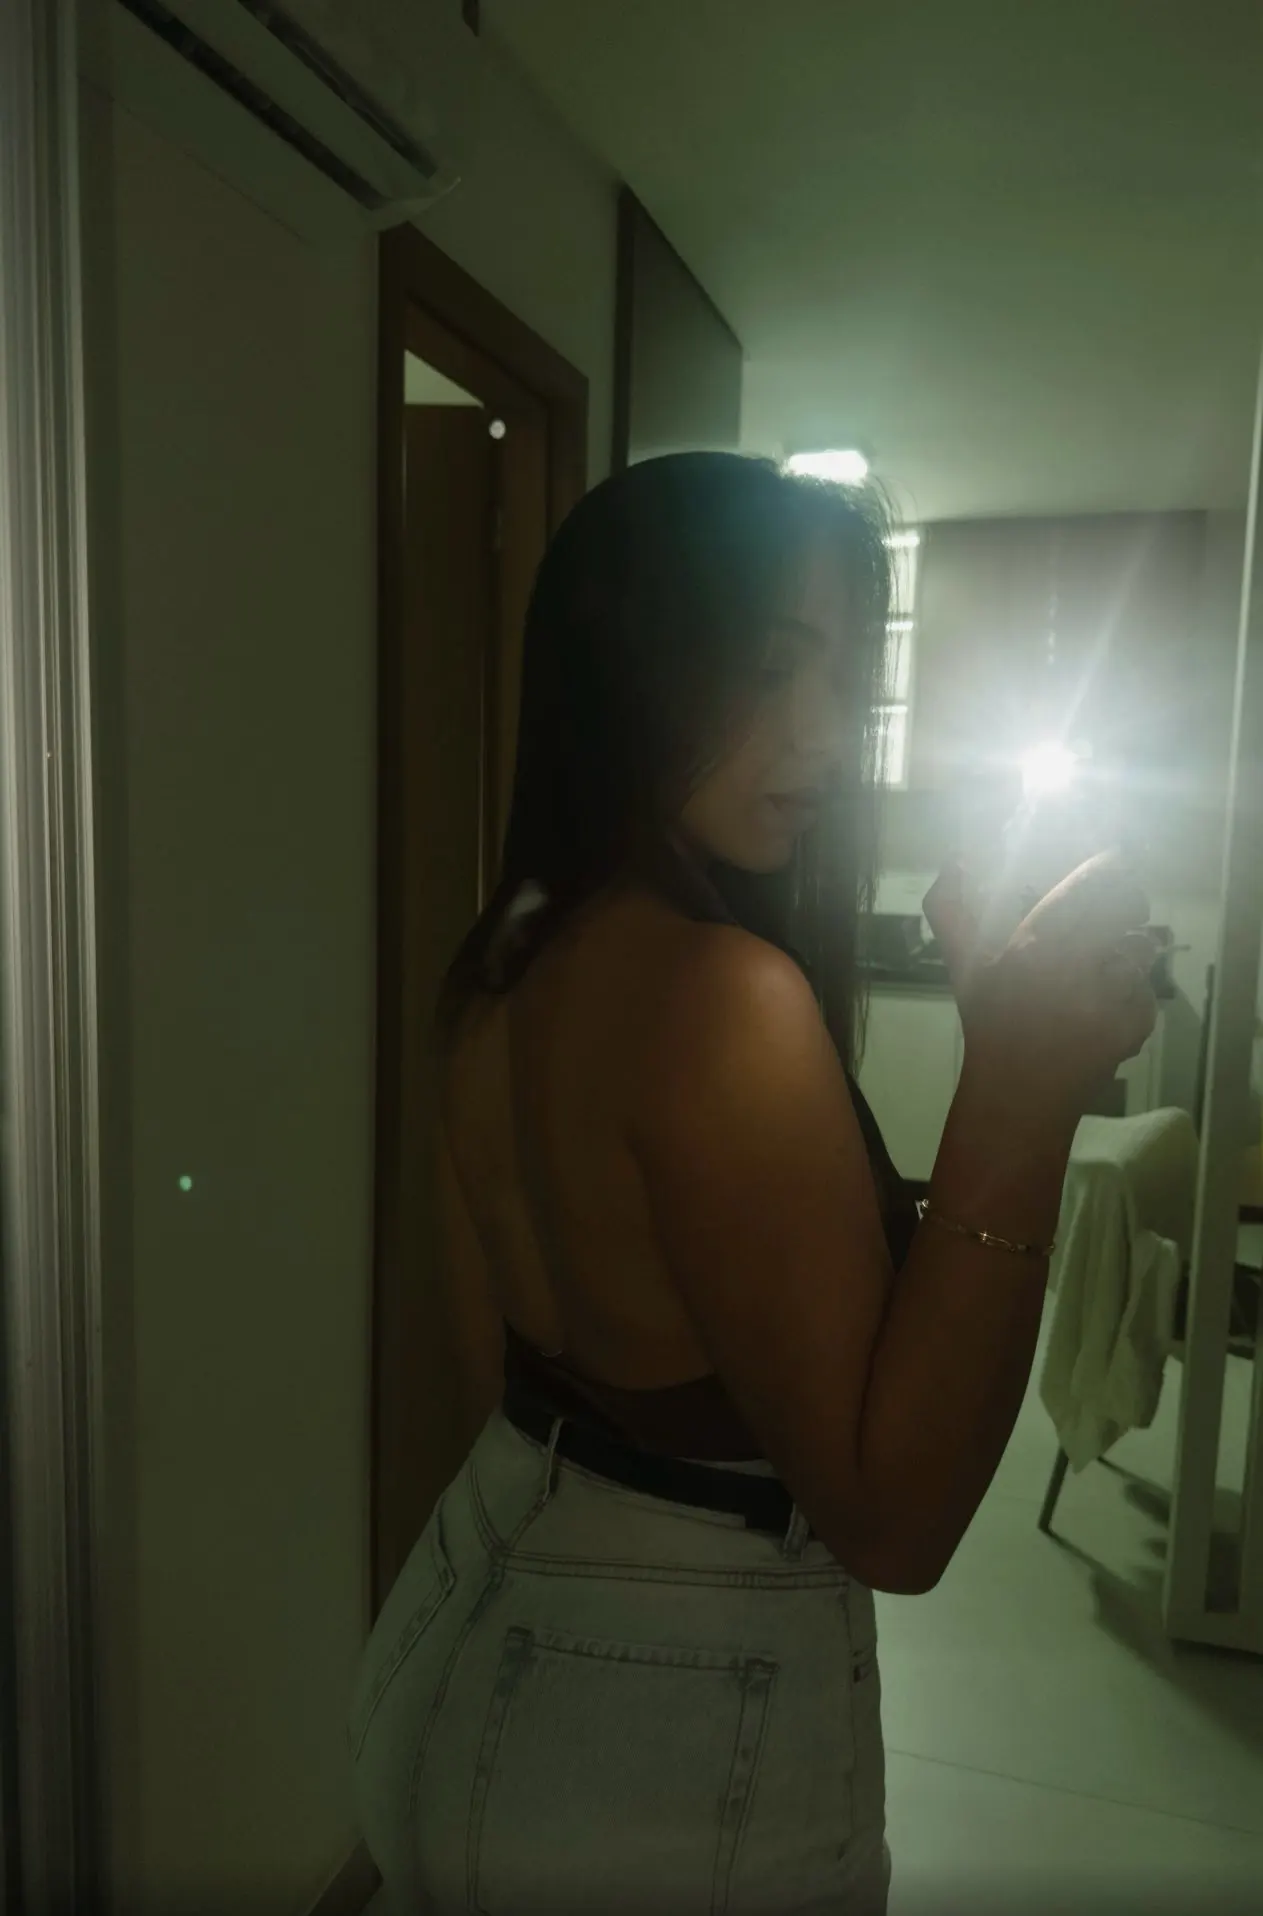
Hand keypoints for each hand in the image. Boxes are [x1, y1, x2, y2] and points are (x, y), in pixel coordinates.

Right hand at [923, 851, 1158, 1119]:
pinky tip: (1108, 1009)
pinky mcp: (1131, 1027)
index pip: (1095, 881)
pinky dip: (1134, 997)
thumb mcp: (965, 966)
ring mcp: (1107, 999)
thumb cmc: (991, 1023)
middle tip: (1116, 913)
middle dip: (1127, 904)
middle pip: (1128, 904)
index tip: (1107, 870)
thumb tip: (955, 861)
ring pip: (1141, 948)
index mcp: (1033, 943)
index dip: (1109, 869)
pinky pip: (1147, 992)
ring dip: (1128, 953)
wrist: (1018, 1094)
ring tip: (1104, 970)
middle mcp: (1074, 965)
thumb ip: (950, 910)